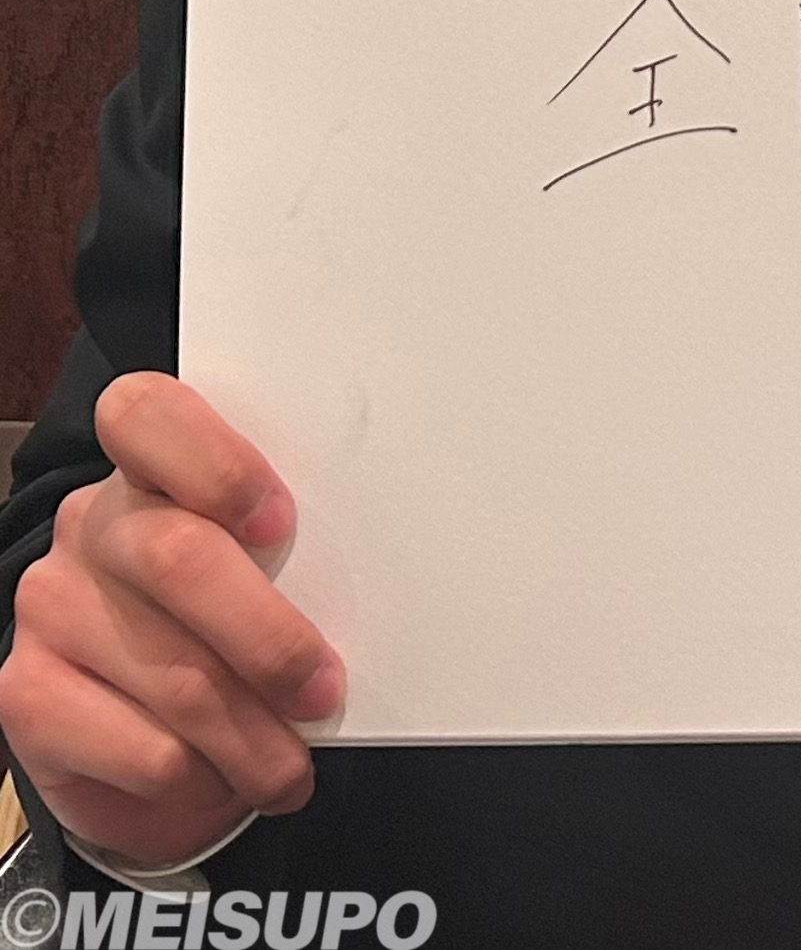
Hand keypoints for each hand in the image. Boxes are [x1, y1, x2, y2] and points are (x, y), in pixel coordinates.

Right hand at [0, 371, 343, 870]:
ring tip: (293, 766)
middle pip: (178, 558)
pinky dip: (199, 776)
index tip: (279, 520)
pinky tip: (220, 778)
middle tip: (322, 690)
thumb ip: (290, 553)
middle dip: (267, 637)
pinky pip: (137, 746)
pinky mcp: (27, 695)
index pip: (145, 415)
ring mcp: (53, 606)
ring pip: (171, 672)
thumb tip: (374, 589)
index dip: (214, 465)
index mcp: (150, 464)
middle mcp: (94, 524)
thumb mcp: (263, 567)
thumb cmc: (227, 620)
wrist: (143, 728)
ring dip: (251, 734)